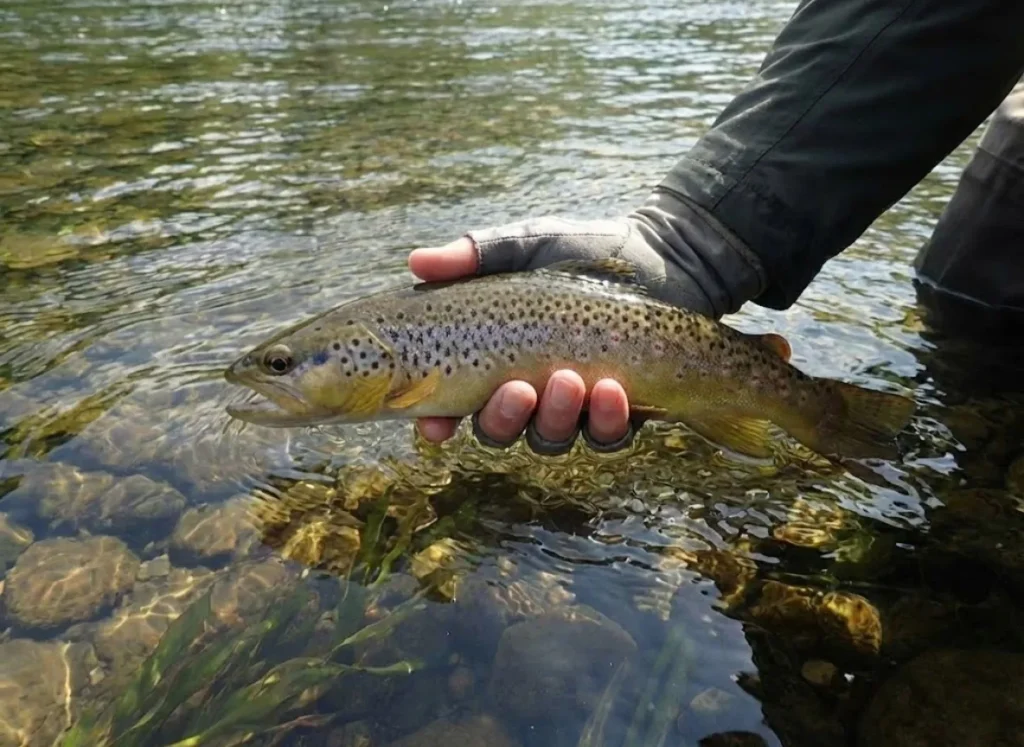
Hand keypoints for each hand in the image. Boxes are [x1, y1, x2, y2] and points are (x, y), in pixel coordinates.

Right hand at [407, 195, 762, 453]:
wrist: (660, 254)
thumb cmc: (580, 249)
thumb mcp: (522, 246)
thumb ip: (472, 255)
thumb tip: (416, 261)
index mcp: (493, 359)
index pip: (453, 404)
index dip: (438, 421)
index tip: (435, 426)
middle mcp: (528, 392)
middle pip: (500, 431)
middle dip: (503, 418)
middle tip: (518, 389)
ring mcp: (573, 407)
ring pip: (551, 439)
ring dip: (556, 418)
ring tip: (569, 381)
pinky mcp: (621, 412)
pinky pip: (606, 436)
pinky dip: (607, 420)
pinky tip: (612, 390)